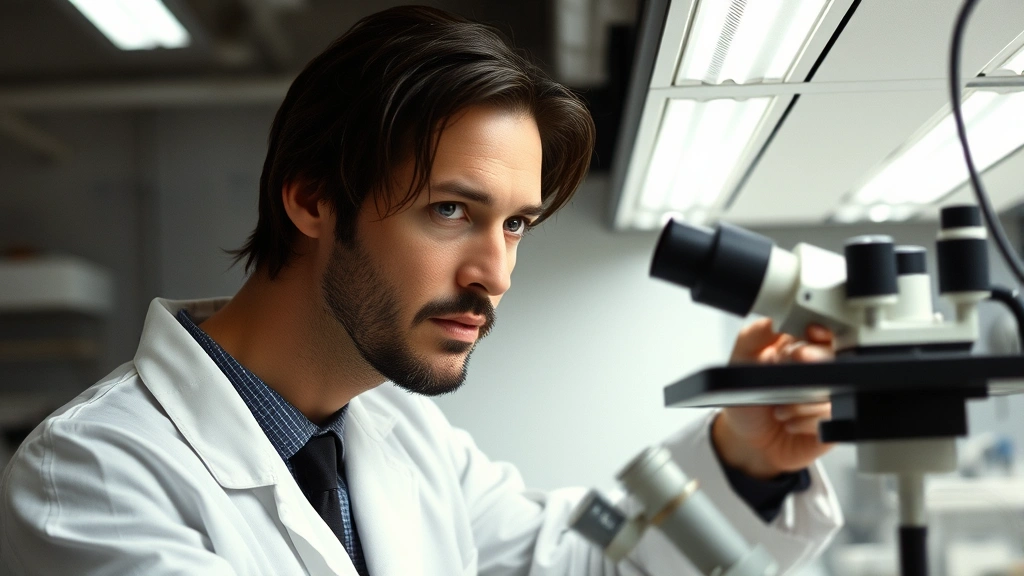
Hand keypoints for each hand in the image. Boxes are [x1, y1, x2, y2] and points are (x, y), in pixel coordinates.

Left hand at [711, 318, 834, 478]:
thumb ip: (754, 336)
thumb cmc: (745, 402)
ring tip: (780, 406)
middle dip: (814, 358)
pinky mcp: (833, 421)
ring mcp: (828, 395)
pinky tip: (790, 422)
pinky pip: (832, 415)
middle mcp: (816, 370)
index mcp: (797, 348)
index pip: (822, 331)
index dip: (819, 332)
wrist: (747, 442)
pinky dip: (806, 421)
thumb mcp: (740, 363)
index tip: (809, 335)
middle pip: (836, 355)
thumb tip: (773, 317)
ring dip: (801, 399)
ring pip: (834, 387)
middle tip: (797, 360)